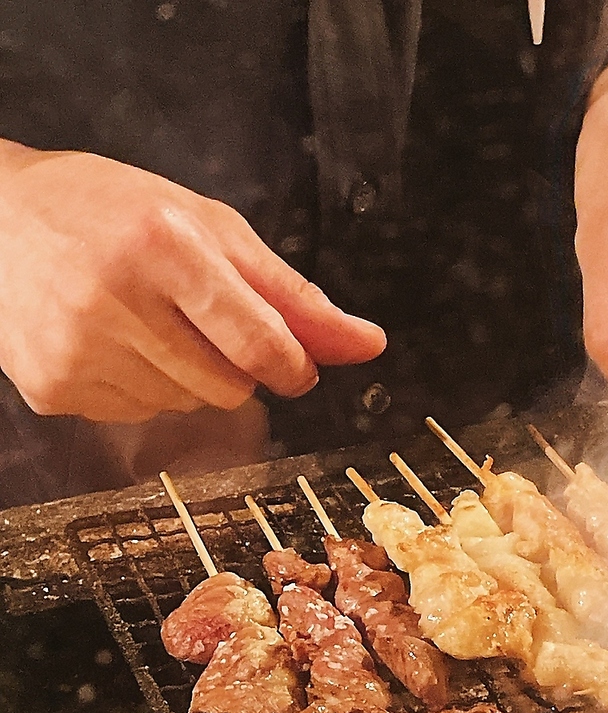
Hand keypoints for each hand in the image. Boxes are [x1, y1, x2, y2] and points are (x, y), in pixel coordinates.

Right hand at [0, 143, 385, 422]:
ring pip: (187, 406)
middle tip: (198, 320)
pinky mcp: (52, 389)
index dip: (292, 365)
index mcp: (164, 246)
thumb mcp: (214, 231)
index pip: (262, 344)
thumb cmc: (113, 212)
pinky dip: (143, 388)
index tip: (294, 364)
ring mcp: (76, 351)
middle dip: (236, 365)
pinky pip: (139, 417)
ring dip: (188, 376)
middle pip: (231, 387)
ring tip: (146, 322)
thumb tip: (367, 345)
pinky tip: (113, 342)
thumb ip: (296, 297)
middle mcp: (113, 300)